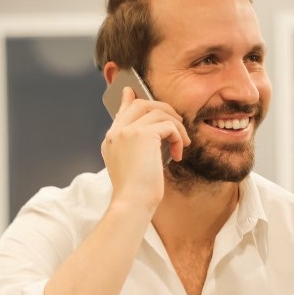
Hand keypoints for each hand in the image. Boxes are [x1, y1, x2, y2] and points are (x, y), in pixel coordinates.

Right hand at [100, 86, 189, 213]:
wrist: (132, 203)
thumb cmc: (136, 192)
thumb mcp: (133, 166)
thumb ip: (138, 147)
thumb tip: (155, 133)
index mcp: (111, 140)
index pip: (122, 111)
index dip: (130, 100)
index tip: (131, 92)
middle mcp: (116, 132)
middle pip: (141, 104)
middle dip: (163, 109)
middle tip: (177, 123)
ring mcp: (128, 131)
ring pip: (158, 112)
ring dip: (176, 126)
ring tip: (181, 143)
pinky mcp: (142, 134)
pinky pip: (168, 125)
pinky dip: (178, 136)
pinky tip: (178, 153)